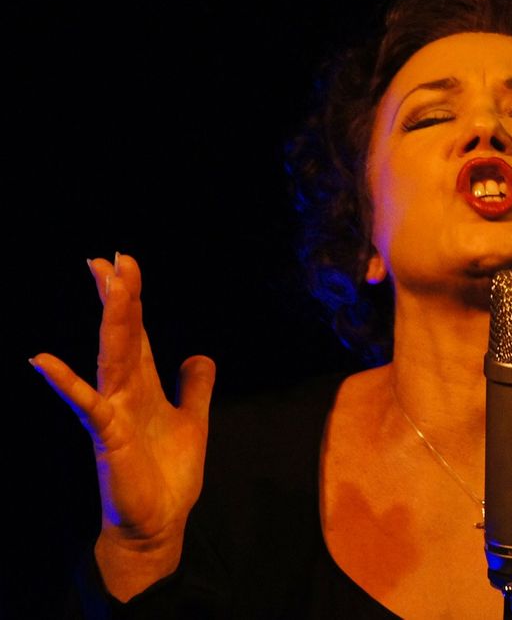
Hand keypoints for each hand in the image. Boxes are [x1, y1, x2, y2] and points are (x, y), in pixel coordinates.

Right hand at [31, 254, 214, 599]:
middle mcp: (125, 392)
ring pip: (111, 356)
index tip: (123, 263)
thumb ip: (195, 387)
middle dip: (117, 296)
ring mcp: (113, 411)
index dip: (131, 299)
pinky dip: (65, 382)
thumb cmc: (168, 474)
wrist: (158, 522)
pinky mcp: (107, 435)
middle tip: (111, 258)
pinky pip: (86, 404)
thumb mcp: (194, 420)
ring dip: (110, 319)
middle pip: (121, 334)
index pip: (136, 333)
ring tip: (105, 282)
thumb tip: (200, 355)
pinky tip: (42, 359)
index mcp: (144, 386)